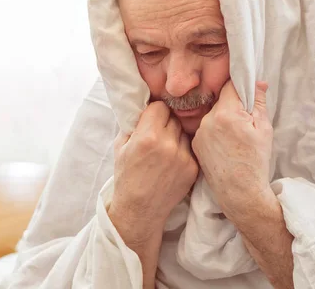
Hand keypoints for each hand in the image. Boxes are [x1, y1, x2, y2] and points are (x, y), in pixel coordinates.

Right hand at [108, 101, 198, 240]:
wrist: (140, 210)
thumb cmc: (126, 176)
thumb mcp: (120, 145)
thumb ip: (133, 122)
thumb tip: (143, 104)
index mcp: (148, 136)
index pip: (160, 106)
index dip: (154, 112)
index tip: (151, 119)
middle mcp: (168, 144)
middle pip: (174, 117)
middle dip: (166, 122)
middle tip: (158, 133)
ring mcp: (184, 157)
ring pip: (184, 131)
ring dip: (176, 135)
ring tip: (165, 149)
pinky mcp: (193, 168)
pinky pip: (190, 148)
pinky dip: (183, 151)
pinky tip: (172, 162)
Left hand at [191, 80, 272, 224]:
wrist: (239, 191)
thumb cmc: (255, 161)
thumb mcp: (264, 129)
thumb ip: (259, 102)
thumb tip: (258, 82)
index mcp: (226, 113)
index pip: (230, 86)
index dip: (240, 87)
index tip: (246, 93)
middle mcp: (208, 120)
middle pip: (221, 101)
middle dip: (232, 105)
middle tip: (245, 120)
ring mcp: (199, 132)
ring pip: (213, 115)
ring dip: (223, 118)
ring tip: (234, 137)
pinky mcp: (194, 143)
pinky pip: (206, 128)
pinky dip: (215, 131)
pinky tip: (224, 145)